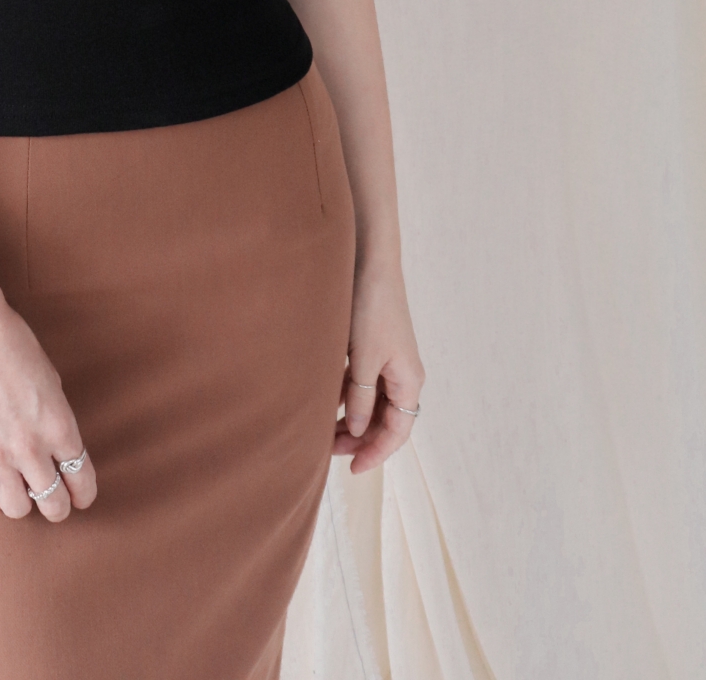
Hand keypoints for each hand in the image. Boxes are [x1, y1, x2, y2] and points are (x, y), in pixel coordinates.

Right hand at [0, 299, 97, 522]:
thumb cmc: (14, 346)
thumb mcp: (51, 382)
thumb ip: (56, 421)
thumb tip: (55, 450)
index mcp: (59, 425)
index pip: (82, 481)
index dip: (84, 494)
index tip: (80, 494)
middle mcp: (31, 446)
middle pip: (54, 504)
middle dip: (58, 504)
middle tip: (53, 495)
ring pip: (18, 510)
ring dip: (23, 503)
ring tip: (20, 488)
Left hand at [333, 262, 424, 473]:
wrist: (370, 261)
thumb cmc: (372, 308)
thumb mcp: (364, 358)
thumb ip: (360, 397)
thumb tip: (357, 430)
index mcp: (409, 381)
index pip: (398, 431)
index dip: (376, 453)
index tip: (351, 469)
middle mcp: (402, 374)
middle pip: (384, 420)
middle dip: (359, 439)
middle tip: (327, 451)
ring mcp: (388, 361)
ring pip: (371, 402)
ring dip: (350, 419)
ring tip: (321, 432)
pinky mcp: (372, 347)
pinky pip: (362, 383)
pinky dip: (345, 396)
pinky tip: (323, 402)